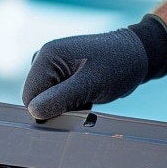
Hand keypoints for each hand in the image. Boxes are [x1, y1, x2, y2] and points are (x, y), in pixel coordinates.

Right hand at [23, 14, 166, 119]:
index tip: (74, 105)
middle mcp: (45, 57)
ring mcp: (53, 64)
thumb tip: (34, 112)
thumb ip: (58, 99)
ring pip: (48, 99)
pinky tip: (88, 94)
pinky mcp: (61, 71)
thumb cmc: (117, 66)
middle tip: (85, 100)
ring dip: (67, 104)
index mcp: (47, 56)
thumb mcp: (88, 86)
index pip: (30, 97)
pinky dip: (72, 100)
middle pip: (37, 98)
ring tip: (89, 95)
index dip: (48, 109)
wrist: (136, 55)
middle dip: (59, 106)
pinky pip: (57, 95)